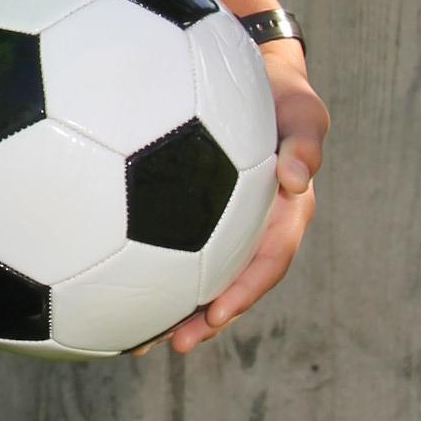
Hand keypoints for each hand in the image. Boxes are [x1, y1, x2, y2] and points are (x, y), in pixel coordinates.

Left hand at [153, 46, 329, 357]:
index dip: (246, 290)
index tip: (218, 313)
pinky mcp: (194, 215)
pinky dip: (153, 270)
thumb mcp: (304, 110)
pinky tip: (114, 284)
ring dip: (179, 309)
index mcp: (284, 216)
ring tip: (141, 340)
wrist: (254, 76)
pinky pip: (173, 247)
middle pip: (233, 283)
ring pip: (202, 275)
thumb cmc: (279, 92)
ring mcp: (225, 225)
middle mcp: (254, 228)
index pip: (267, 262)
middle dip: (208, 318)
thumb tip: (298, 179)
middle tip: (176, 344)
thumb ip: (305, 140)